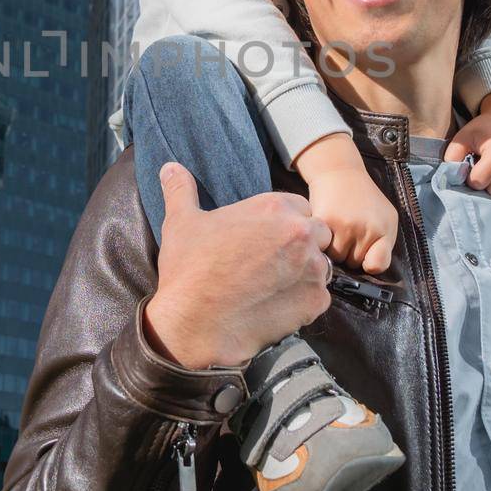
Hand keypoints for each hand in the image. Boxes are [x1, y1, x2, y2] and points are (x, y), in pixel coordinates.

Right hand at [143, 163, 334, 368]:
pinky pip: (320, 297)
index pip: (300, 208)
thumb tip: (169, 167)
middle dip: (302, 245)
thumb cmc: (189, 269)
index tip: (267, 240)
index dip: (285, 223)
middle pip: (318, 233)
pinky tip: (278, 306)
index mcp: (274, 207)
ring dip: (305, 273)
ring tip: (276, 286)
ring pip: (321, 265)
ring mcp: (312, 268)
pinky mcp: (315, 301)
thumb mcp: (181, 222)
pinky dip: (304, 301)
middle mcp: (300, 233)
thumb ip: (181, 189)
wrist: (195, 323)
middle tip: (273, 264)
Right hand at [293, 132, 395, 272]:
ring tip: (335, 232)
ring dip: (334, 250)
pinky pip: (322, 247)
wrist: (340, 172)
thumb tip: (370, 270)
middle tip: (347, 234)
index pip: (378, 265)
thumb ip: (383, 244)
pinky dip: (321, 242)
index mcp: (385, 229)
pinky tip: (325, 229)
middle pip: (354, 264)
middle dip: (350, 253)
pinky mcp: (325, 222)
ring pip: (337, 259)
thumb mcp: (385, 218)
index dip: (369, 263)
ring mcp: (346, 225)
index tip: (365, 256)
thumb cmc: (364, 199)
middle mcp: (368, 229)